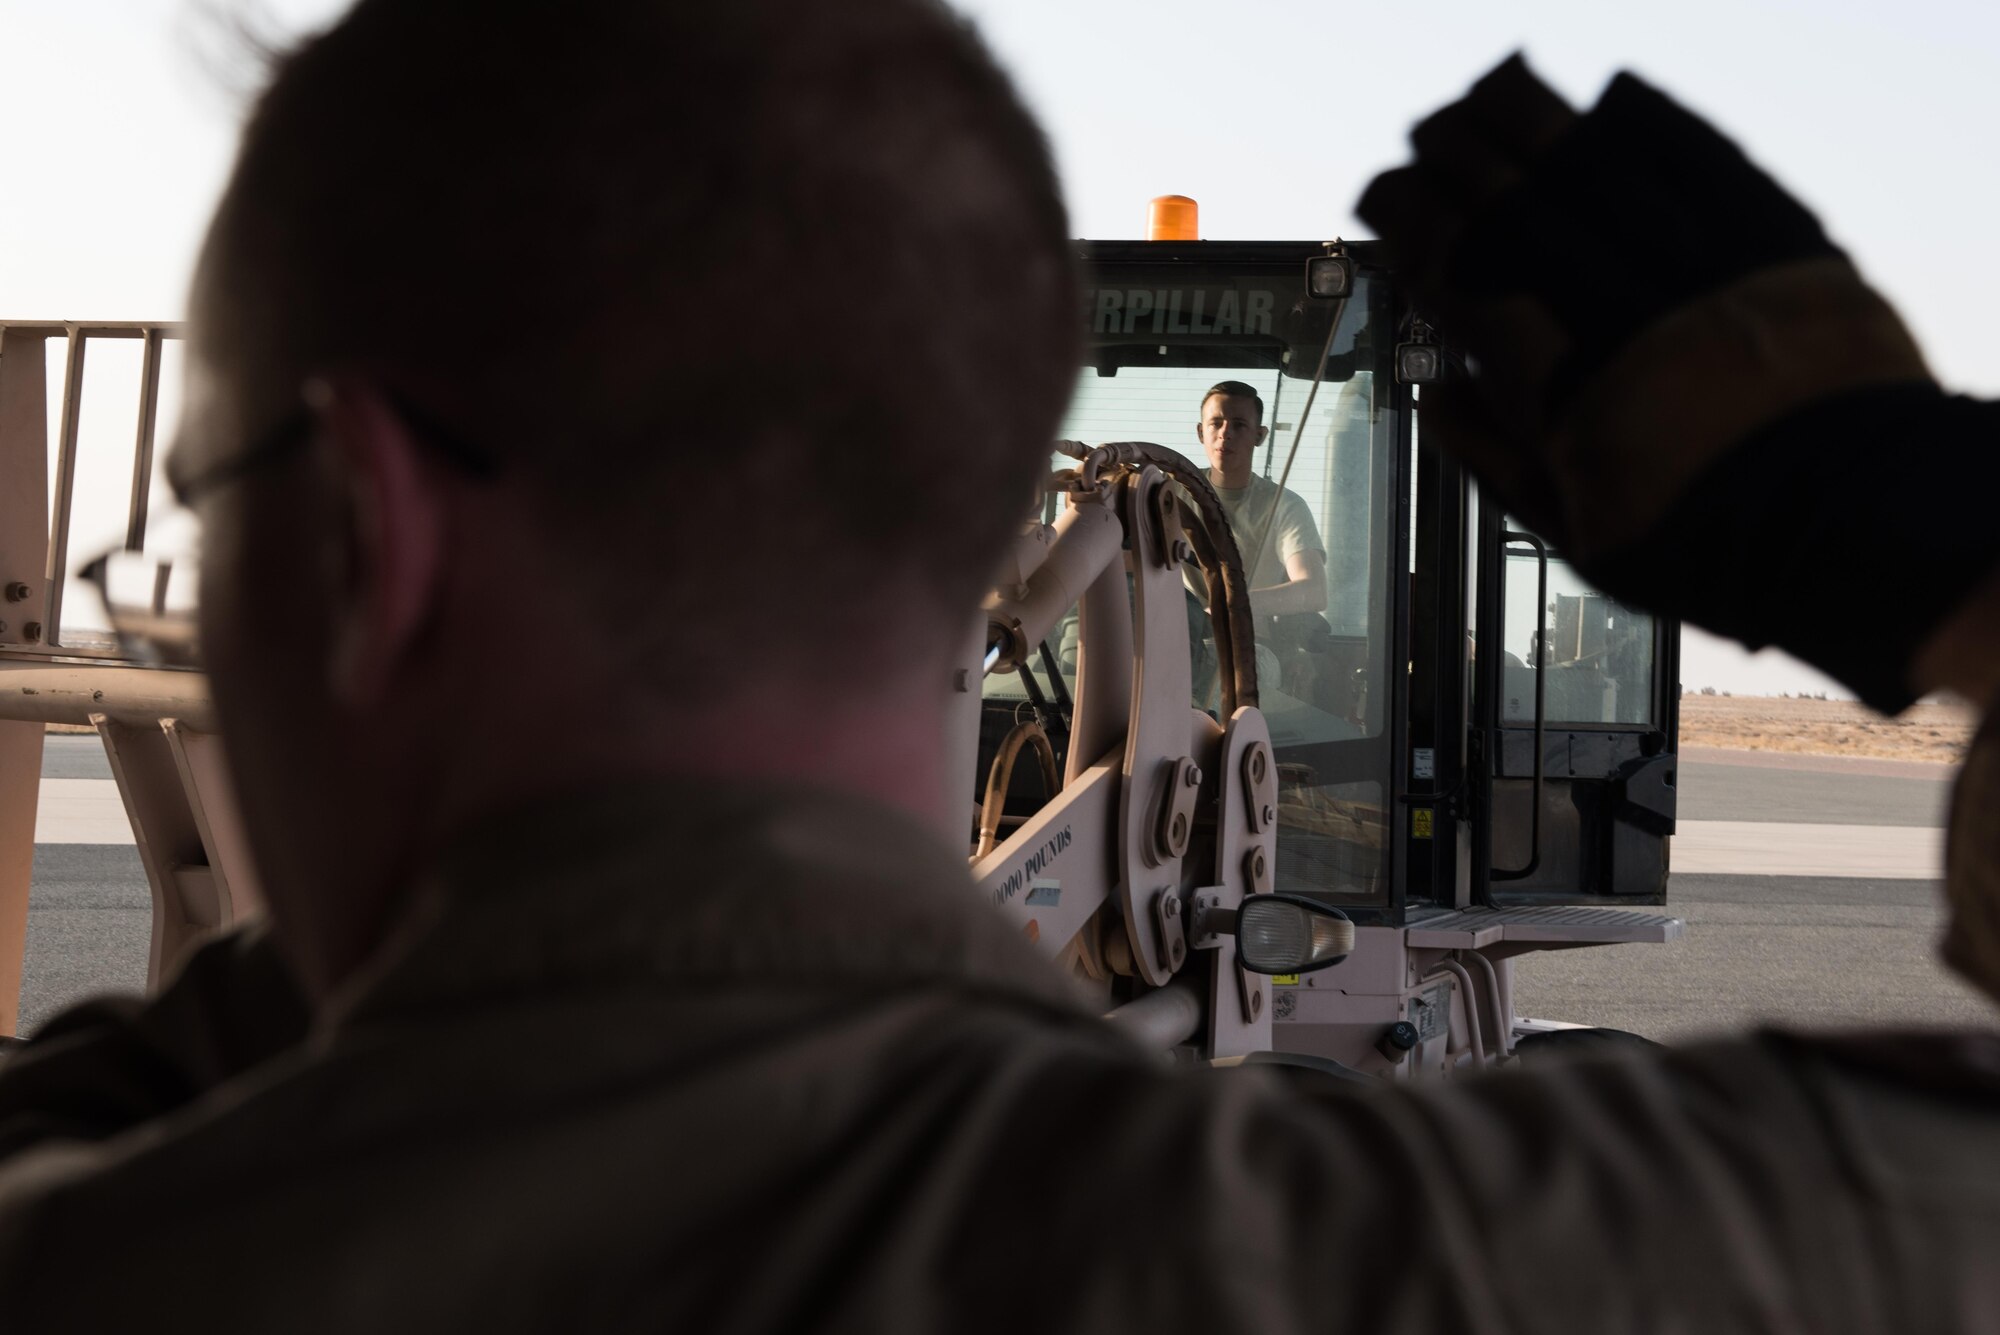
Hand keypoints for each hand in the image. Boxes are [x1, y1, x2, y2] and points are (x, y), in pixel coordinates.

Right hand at [1359, 56, 1953, 711]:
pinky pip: (1707, 159)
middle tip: (1426, 135)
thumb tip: (1438, 394)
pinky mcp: (1783, 242)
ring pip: (1605, 165)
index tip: (1384, 198)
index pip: (1464, 270)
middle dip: (1461, 156)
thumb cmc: (1708, 545)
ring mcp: (1708, 266)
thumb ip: (1497, 457)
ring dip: (1539, 120)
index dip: (1414, 223)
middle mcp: (1627, 308)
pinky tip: (1613, 97)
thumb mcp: (1580, 529)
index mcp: (1565, 383)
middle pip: (1523, 201)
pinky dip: (1653, 123)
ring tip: (1492, 92)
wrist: (1857, 528)